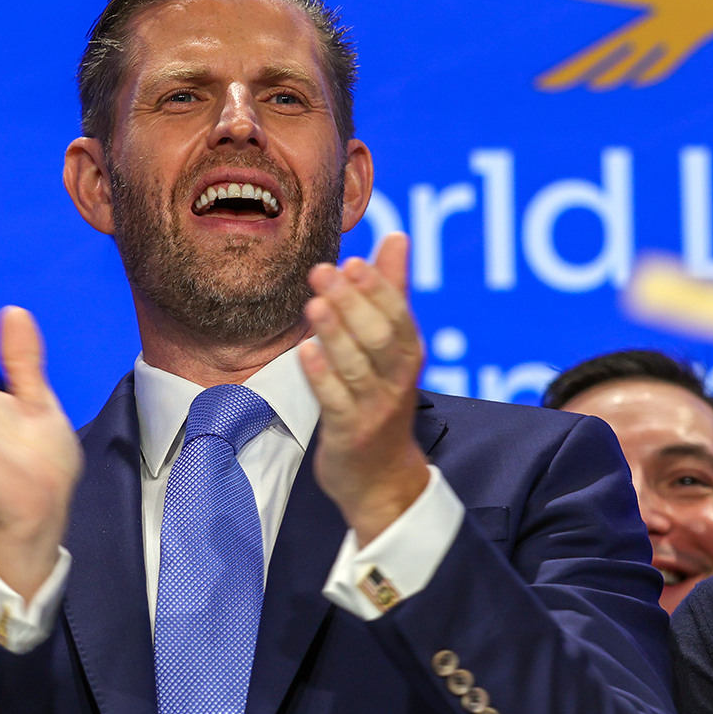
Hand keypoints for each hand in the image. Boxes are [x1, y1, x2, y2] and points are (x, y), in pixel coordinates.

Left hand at [299, 232, 430, 545]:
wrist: (381, 477)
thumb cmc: (381, 399)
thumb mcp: (391, 345)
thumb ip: (392, 291)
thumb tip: (396, 236)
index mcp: (407, 355)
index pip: (398, 316)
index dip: (377, 289)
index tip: (352, 261)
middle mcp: (396, 380)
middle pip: (379, 337)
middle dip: (352, 303)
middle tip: (323, 271)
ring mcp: (374, 408)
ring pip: (357, 366)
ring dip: (335, 334)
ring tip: (314, 304)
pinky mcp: (350, 433)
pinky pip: (336, 401)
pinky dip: (322, 375)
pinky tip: (305, 351)